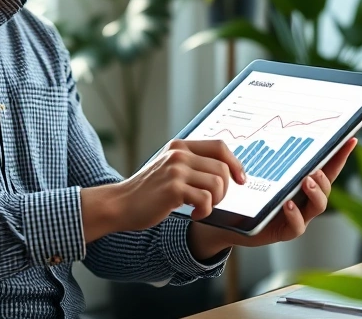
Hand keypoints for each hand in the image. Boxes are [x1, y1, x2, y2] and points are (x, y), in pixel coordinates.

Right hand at [81, 139, 244, 241]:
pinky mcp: (173, 188)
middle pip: (222, 168)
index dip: (235, 163)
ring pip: (217, 184)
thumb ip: (191, 163)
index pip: (219, 146)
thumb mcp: (168, 168)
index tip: (241, 180)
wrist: (120, 204)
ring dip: (215, 201)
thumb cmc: (148, 192)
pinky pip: (206, 200)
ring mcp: (175, 170)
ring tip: (202, 208)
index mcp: (179, 146)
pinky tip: (194, 215)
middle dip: (224, 189)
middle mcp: (178, 154)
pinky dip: (205, 211)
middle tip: (213, 202)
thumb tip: (226, 170)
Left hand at [187, 138, 356, 258]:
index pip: (326, 166)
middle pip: (327, 186)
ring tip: (307, 181)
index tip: (350, 139)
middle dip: (326, 175)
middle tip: (314, 168)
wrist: (226, 220)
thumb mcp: (257, 168)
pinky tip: (289, 204)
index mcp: (301, 180)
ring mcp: (297, 215)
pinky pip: (297, 226)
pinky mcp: (284, 231)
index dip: (340, 155)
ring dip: (316, 192)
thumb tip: (268, 120)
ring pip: (318, 206)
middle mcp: (304, 198)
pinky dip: (295, 215)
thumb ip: (267, 152)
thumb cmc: (244, 191)